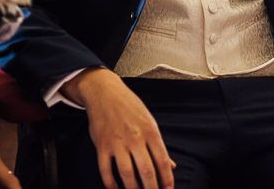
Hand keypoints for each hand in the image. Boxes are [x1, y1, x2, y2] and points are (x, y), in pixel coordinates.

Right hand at [62, 68, 174, 188]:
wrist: (106, 93)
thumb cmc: (130, 107)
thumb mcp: (149, 121)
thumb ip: (158, 145)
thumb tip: (171, 165)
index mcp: (150, 130)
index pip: (162, 159)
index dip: (166, 178)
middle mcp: (135, 137)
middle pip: (146, 170)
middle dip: (151, 188)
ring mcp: (118, 142)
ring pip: (127, 174)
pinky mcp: (102, 146)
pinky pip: (106, 171)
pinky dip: (111, 184)